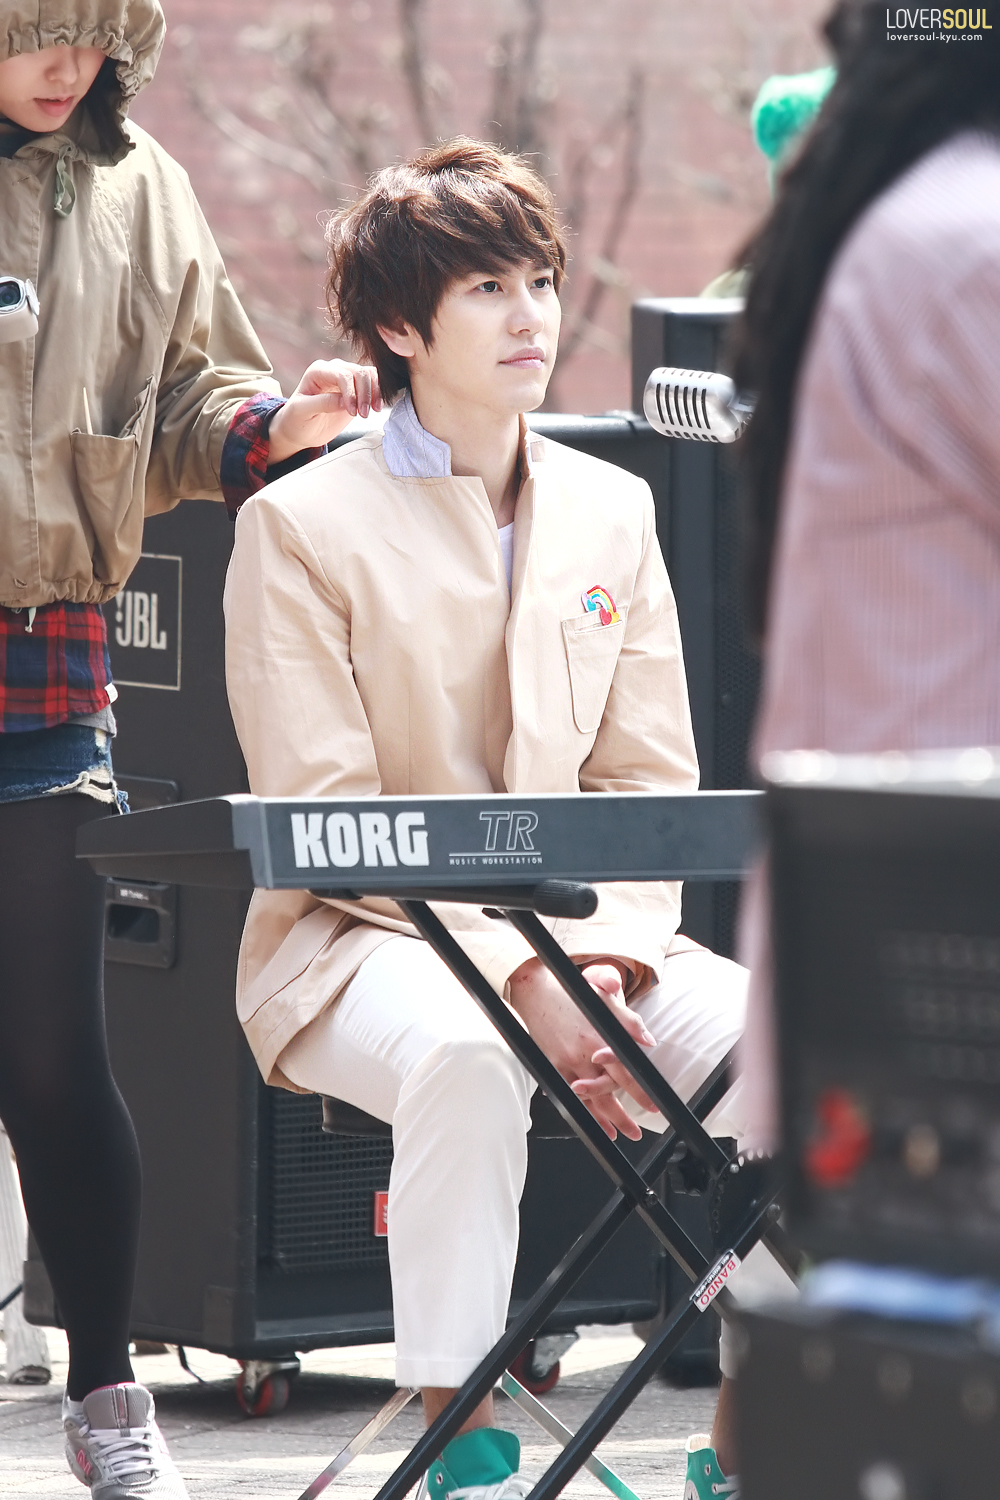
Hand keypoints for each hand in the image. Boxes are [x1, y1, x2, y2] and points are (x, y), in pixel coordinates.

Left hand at [267, 360, 381, 463]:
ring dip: (374, 393)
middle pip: (359, 372)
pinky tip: (375, 408)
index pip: (342, 375)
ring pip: (369, 375)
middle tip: (363, 415)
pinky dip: (377, 394)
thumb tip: (346, 402)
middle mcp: (334, 370)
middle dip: (365, 393)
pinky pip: (373, 383)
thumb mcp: (302, 411)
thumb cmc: (296, 419)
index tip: (353, 413)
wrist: (300, 429)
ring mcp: (346, 378)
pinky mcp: (356, 389)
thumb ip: (323, 403)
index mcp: (318, 371)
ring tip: (370, 412)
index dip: (351, 393)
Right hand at [507, 958, 659, 1140]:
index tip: (653, 1105)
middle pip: (606, 1093)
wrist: (533, 989)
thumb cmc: (570, 993)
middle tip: (635, 1133)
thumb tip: (649, 1042)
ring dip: (601, 1120)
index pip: (626, 1071)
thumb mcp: (605, 1001)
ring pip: (586, 1098)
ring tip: (614, 1134)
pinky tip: (584, 1119)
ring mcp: (564, 1061)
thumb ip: (629, 1023)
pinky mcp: (549, 1063)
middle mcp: (582, 1054)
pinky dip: (575, 1107)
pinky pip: (563, 1091)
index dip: (640, 1091)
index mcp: (599, 1038)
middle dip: (621, 1117)